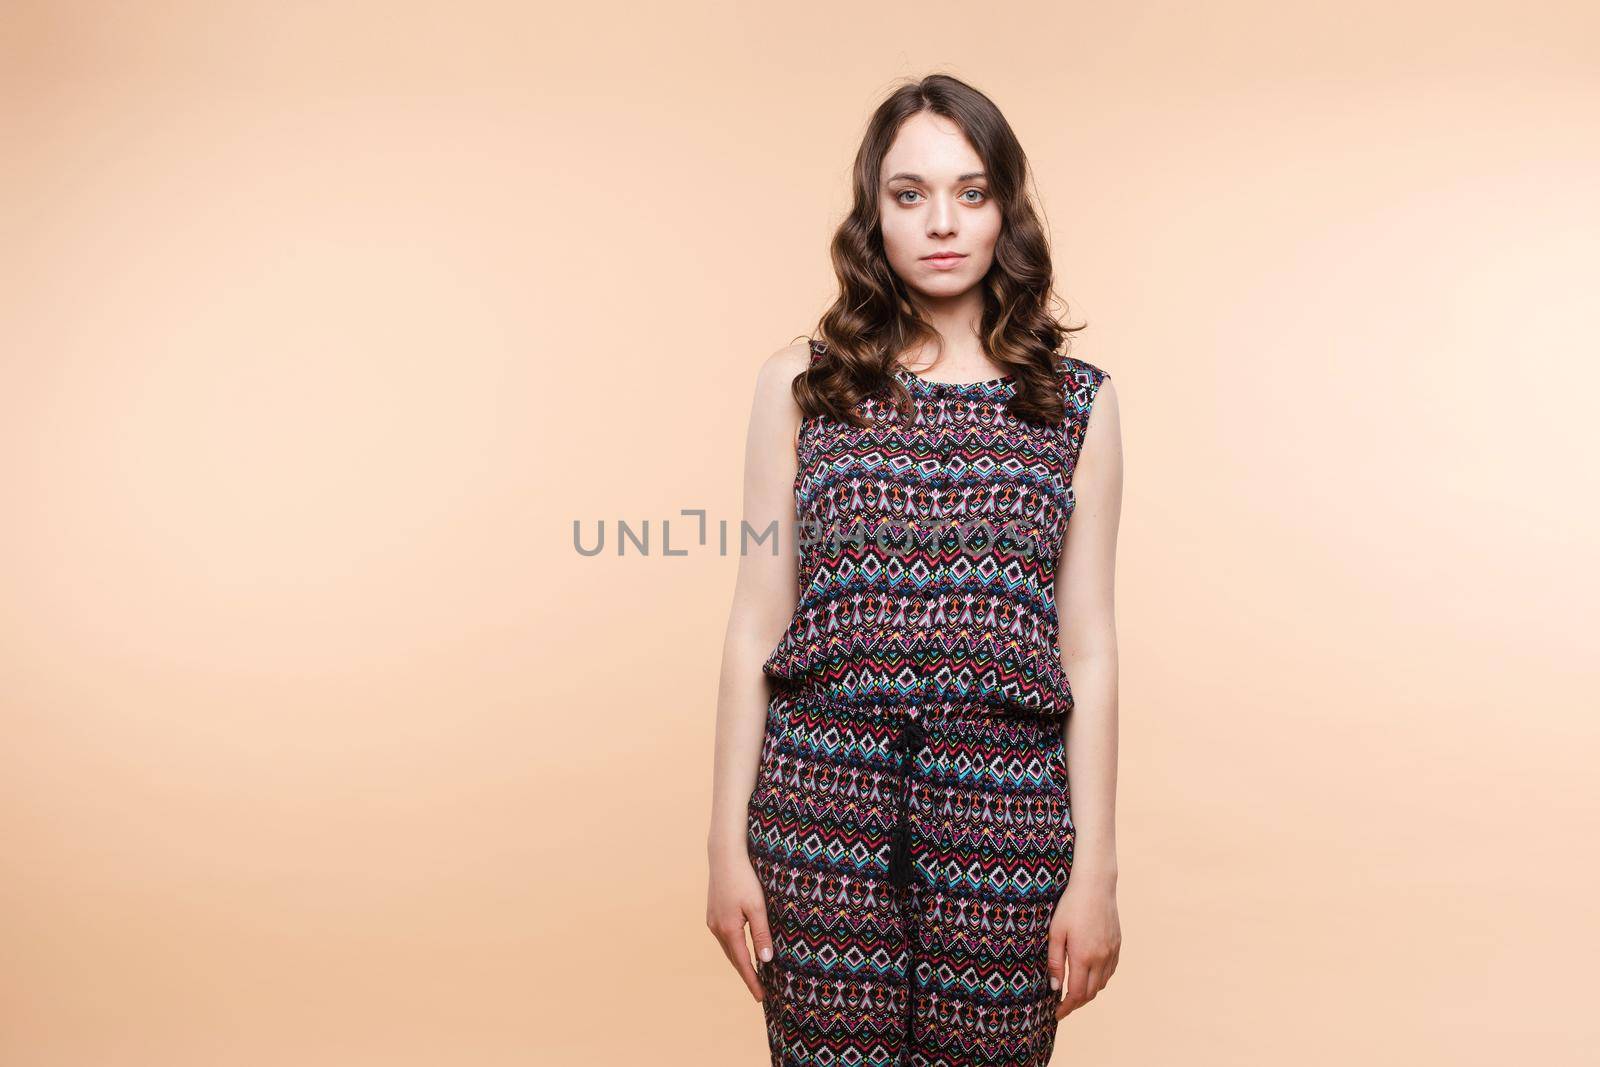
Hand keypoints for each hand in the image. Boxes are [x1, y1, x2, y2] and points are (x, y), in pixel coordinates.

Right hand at [706, 849, 773, 1002]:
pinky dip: (734, 948)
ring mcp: (712, 921)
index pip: (743, 963)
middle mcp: (717, 928)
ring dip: (740, 962)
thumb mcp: (758, 906)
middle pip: (734, 959)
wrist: (724, 856)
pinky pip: (725, 938)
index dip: (753, 981)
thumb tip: (766, 960)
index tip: (761, 997)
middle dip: (747, 975)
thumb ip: (761, 933)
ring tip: (753, 975)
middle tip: (760, 991)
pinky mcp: (713, 913)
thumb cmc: (744, 878)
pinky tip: (741, 949)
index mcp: (729, 929)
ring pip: (728, 948)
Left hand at [1046, 874, 1120, 1018]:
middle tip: (1063, 1006)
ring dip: (1088, 992)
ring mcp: (1111, 952)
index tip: (1056, 1014)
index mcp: (1083, 957)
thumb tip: (1054, 987)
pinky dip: (1099, 980)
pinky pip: (1110, 971)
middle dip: (1076, 1004)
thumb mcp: (1055, 932)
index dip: (1066, 1007)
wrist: (1096, 885)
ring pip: (1101, 983)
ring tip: (1074, 992)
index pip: (1076, 994)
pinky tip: (1090, 976)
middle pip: (1090, 993)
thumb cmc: (1071, 906)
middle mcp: (1101, 958)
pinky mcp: (1117, 945)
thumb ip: (1054, 961)